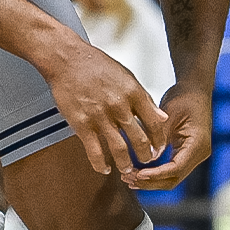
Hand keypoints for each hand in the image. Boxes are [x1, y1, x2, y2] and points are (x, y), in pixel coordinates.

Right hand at [39, 36, 169, 180]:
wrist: (68, 59)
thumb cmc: (97, 66)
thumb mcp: (128, 77)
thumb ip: (144, 99)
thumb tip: (162, 116)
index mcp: (134, 93)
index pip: (154, 123)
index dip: (159, 140)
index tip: (159, 148)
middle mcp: (119, 106)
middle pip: (139, 140)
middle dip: (145, 156)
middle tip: (146, 162)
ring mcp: (100, 116)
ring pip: (119, 149)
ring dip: (126, 164)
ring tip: (129, 171)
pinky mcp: (82, 124)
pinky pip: (94, 150)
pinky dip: (100, 164)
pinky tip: (104, 169)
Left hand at [123, 83, 216, 189]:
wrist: (195, 90)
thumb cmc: (184, 97)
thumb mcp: (168, 114)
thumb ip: (159, 137)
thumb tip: (149, 158)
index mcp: (198, 144)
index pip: (176, 169)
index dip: (156, 174)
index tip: (137, 174)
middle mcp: (199, 154)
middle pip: (173, 179)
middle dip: (151, 182)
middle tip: (128, 178)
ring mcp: (194, 156)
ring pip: (171, 178)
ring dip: (151, 181)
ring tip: (129, 178)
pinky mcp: (186, 154)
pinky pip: (170, 170)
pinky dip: (155, 173)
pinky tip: (138, 173)